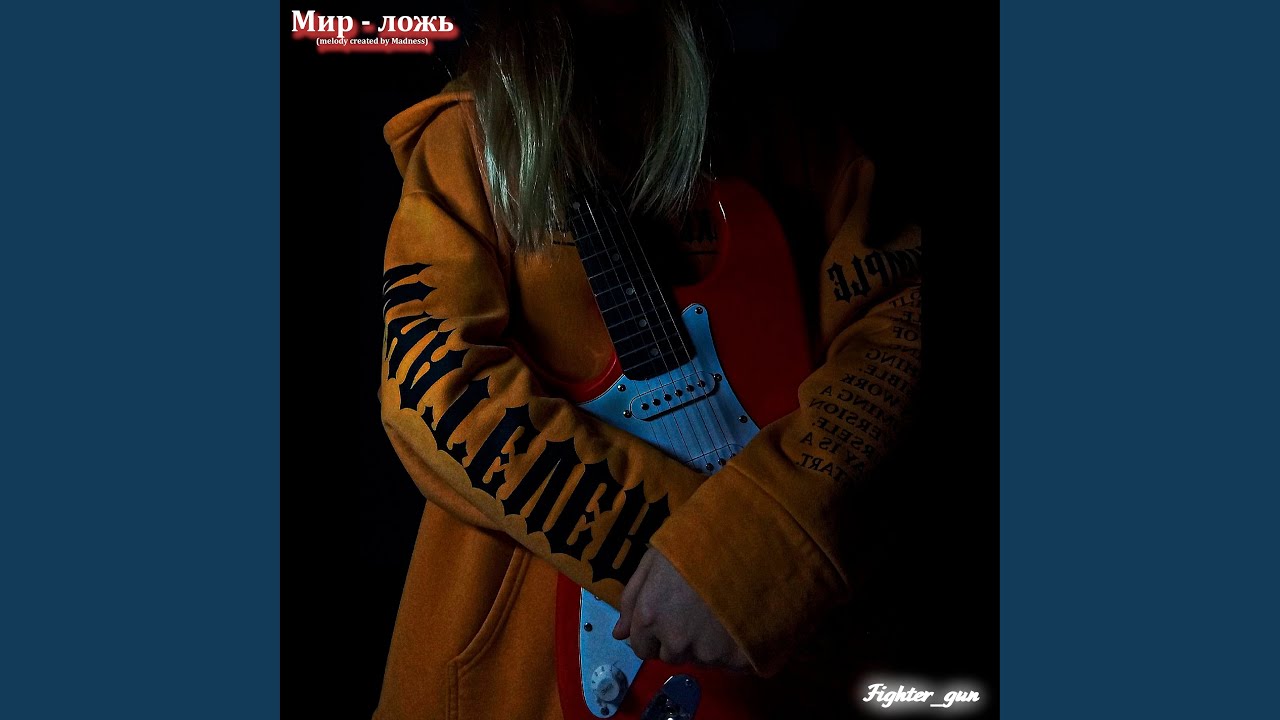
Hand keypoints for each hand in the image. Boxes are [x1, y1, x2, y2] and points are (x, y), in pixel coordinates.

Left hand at [612, 548, 751, 671]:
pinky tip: (738, 624)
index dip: (654, 634)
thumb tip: (619, 635)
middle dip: (678, 640)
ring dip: (705, 644)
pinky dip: (733, 649)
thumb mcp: (653, 561)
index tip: (670, 616)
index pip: (642, 649)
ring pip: (700, 659)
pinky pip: (730, 664)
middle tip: (696, 612)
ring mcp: (707, 652)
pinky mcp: (737, 658)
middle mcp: (675, 642)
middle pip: (670, 656)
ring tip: (718, 614)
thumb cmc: (693, 543)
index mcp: (649, 618)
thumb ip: (632, 599)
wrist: (743, 542)